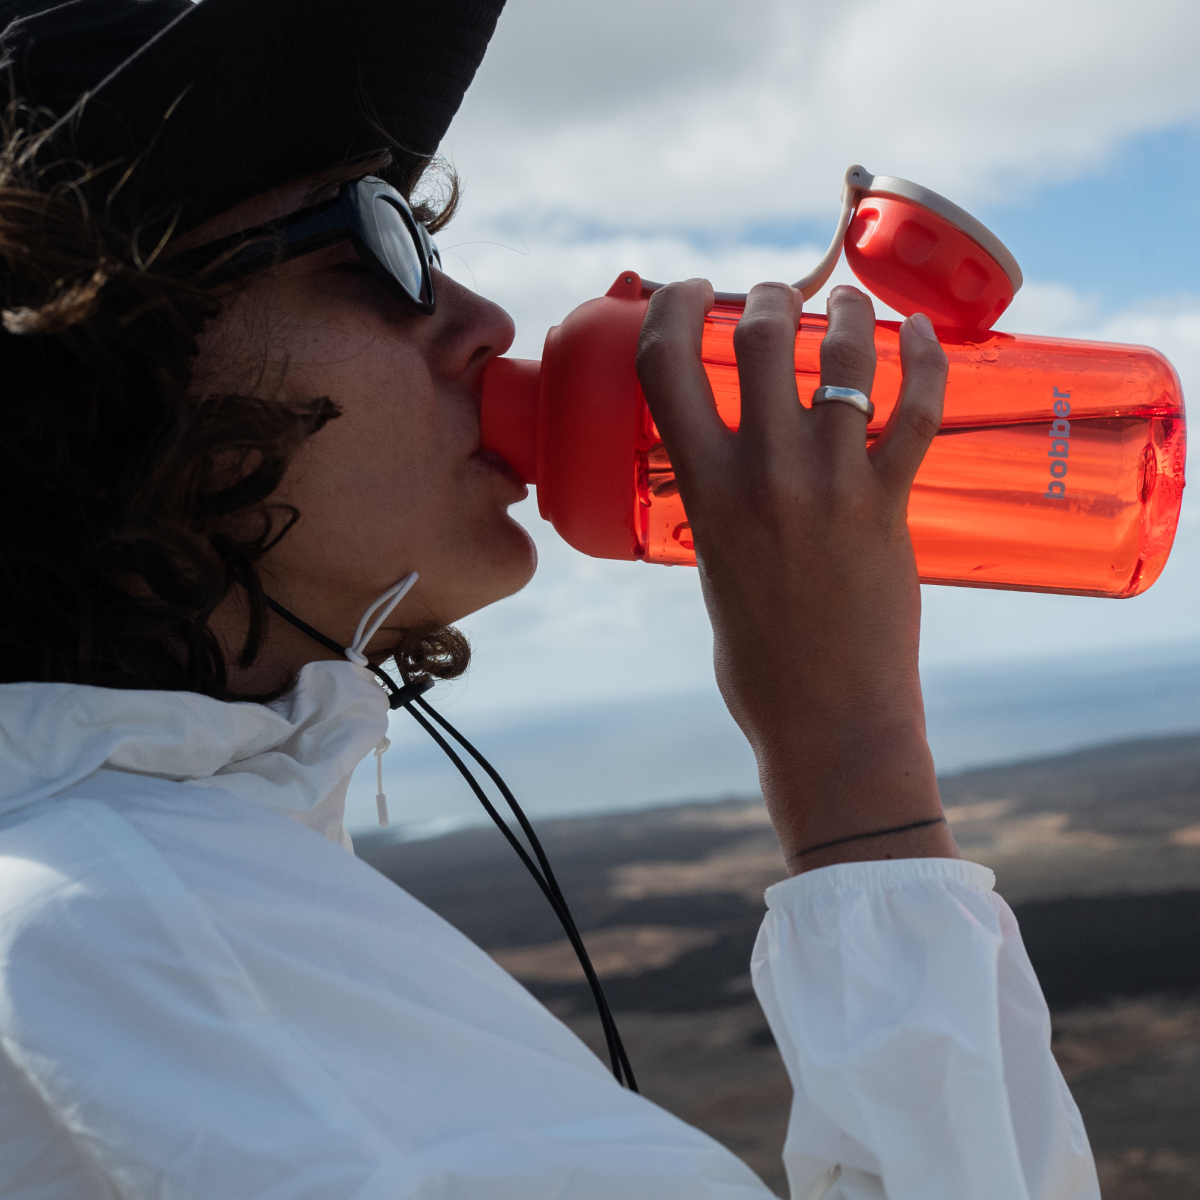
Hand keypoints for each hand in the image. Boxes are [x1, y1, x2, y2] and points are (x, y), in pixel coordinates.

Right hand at [636, 282, 958, 872]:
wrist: (827, 719)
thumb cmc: (760, 660)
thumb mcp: (713, 569)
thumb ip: (718, 509)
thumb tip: (730, 474)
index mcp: (705, 492)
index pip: (665, 367)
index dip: (671, 309)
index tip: (687, 292)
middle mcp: (763, 473)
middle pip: (761, 336)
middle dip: (766, 297)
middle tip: (776, 299)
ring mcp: (831, 483)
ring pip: (843, 355)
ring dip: (847, 314)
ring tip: (850, 308)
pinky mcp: (891, 503)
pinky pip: (917, 409)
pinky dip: (925, 360)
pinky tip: (921, 336)